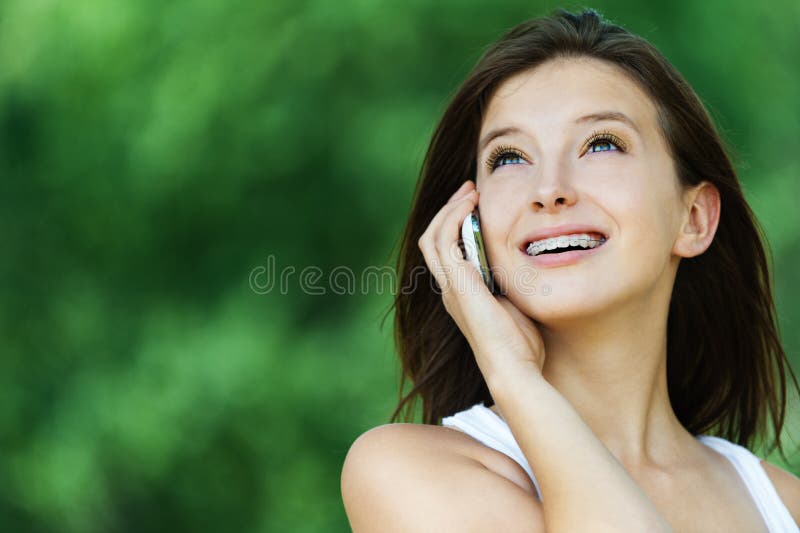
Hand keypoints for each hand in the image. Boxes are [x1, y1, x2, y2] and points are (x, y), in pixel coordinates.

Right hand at [417, 179, 546, 383]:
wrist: (514, 368)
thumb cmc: (521, 345)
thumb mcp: (515, 304)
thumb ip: (510, 283)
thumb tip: (526, 263)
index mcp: (461, 294)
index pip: (446, 252)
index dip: (455, 225)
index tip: (476, 204)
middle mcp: (449, 288)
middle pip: (433, 240)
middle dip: (449, 210)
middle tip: (469, 190)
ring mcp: (450, 286)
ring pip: (433, 236)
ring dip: (450, 209)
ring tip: (469, 192)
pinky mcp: (457, 283)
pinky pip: (445, 240)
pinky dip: (454, 218)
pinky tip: (471, 206)